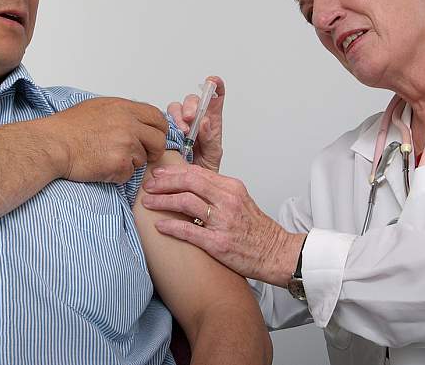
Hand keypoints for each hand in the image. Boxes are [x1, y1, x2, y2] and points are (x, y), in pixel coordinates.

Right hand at [44, 97, 168, 183]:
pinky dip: (118, 175)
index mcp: (124, 108)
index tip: (155, 137)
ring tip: (107, 158)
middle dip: (154, 151)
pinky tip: (101, 167)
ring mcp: (126, 144)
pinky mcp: (119, 164)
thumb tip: (137, 120)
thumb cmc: (68, 127)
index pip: (157, 118)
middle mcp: (129, 124)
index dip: (159, 130)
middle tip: (144, 155)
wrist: (52, 144)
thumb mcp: (98, 107)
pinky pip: (128, 174)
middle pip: (159, 141)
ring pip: (142, 160)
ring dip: (130, 163)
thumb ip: (122, 113)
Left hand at [142, 164, 303, 286]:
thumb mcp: (239, 200)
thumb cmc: (256, 230)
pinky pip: (189, 231)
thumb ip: (217, 191)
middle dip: (164, 182)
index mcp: (231, 187)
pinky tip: (159, 226)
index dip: (174, 172)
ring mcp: (222, 222)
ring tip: (148, 203)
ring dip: (163, 201)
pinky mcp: (218, 243)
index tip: (159, 174)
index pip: (197, 172)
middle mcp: (227, 201)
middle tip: (149, 185)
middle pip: (189, 182)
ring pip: (186, 202)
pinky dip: (171, 227)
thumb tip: (189, 185)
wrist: (276, 253)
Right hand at [167, 76, 223, 170]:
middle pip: (192, 101)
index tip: (213, 81)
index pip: (215, 98)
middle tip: (190, 118)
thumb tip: (204, 122)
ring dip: (177, 116)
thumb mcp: (212, 156)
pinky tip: (169, 134)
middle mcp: (194, 120)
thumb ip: (210, 139)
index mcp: (211, 123)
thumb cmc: (204, 171)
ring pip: (175, 108)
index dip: (215, 86)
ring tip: (181, 132)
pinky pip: (162, 121)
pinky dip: (164, 124)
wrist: (188, 187)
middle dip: (191, 105)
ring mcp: (179, 125)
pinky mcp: (165, 131)